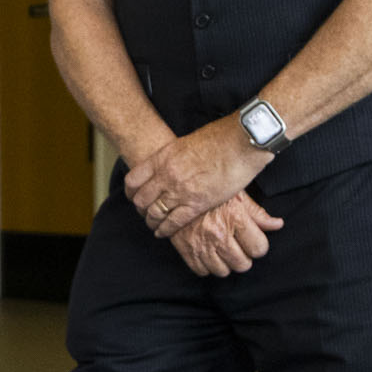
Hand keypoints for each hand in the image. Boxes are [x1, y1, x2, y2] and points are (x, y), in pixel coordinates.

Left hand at [125, 118, 274, 237]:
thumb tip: (171, 165)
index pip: (133, 180)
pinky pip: (174, 222)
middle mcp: (166, 175)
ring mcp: (180, 191)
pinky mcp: (197, 204)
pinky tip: (164, 233)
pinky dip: (166, 230)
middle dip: (141, 209)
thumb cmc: (219, 138)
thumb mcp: (186, 143)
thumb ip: (173, 157)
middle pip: (141, 199)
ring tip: (154, 225)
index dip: (131, 192)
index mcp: (162, 158)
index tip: (134, 196)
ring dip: (152, 221)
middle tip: (145, 213)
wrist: (240, 141)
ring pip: (154, 213)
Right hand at [170, 192, 284, 277]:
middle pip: (243, 264)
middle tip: (238, 246)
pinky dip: (206, 265)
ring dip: (225, 263)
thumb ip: (257, 212)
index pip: (259, 248)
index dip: (258, 246)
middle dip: (243, 257)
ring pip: (223, 271)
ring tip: (222, 249)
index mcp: (235, 218)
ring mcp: (201, 244)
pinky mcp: (186, 250)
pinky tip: (207, 252)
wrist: (175, 188)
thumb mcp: (236, 194)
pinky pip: (202, 271)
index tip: (253, 240)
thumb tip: (277, 224)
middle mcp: (219, 234)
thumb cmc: (209, 188)